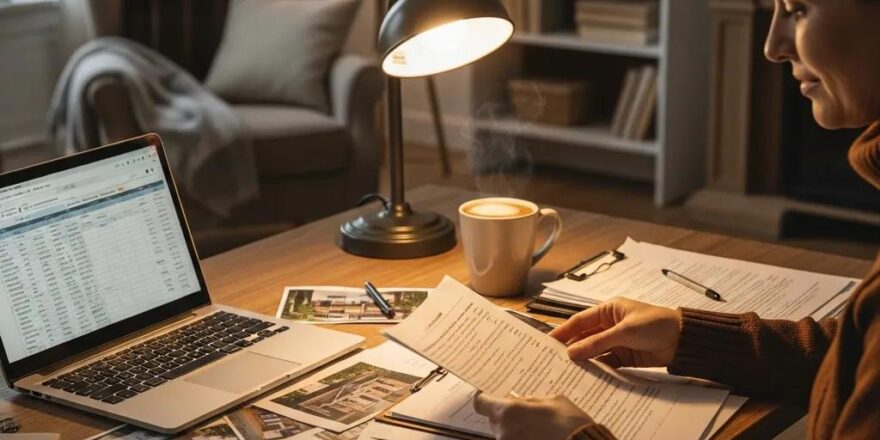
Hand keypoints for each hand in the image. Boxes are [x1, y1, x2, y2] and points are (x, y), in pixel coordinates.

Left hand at [473, 392, 592, 439]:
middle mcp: (503, 432)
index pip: (481, 403)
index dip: (485, 398)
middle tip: (524, 413)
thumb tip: (521, 400)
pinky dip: (523, 439)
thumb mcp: (554, 402)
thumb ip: (532, 400)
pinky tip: (540, 437)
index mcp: (508, 412)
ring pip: (505, 434)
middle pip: (494, 420)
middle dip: (506, 416)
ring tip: (539, 429)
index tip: (490, 396)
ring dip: (516, 430)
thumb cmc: (570, 426)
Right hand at [549, 297, 681, 367]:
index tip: (547, 340)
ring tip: (567, 369)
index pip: (580, 321)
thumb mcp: (624, 331)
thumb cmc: (655, 324)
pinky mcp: (624, 357)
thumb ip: (597, 342)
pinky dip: (598, 368)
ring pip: (594, 351)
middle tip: (553, 359)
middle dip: (571, 347)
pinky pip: (606, 362)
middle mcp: (609, 325)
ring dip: (584, 359)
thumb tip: (572, 352)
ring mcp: (617, 341)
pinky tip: (588, 375)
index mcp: (608, 310)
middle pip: (585, 337)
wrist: (683, 340)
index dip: (563, 330)